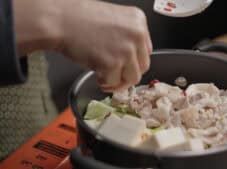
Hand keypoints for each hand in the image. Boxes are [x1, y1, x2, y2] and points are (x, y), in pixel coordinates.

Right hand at [14, 0, 151, 91]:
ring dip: (118, 81)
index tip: (124, 64)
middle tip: (114, 74)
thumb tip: (131, 59)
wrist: (59, 19)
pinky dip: (104, 82)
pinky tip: (95, 74)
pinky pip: (114, 83)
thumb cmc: (79, 18)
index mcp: (138, 20)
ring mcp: (126, 49)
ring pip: (132, 78)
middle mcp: (137, 34)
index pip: (146, 50)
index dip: (134, 60)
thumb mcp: (113, 20)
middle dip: (128, 73)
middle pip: (143, 65)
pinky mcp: (112, 63)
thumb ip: (127, 37)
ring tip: (104, 75)